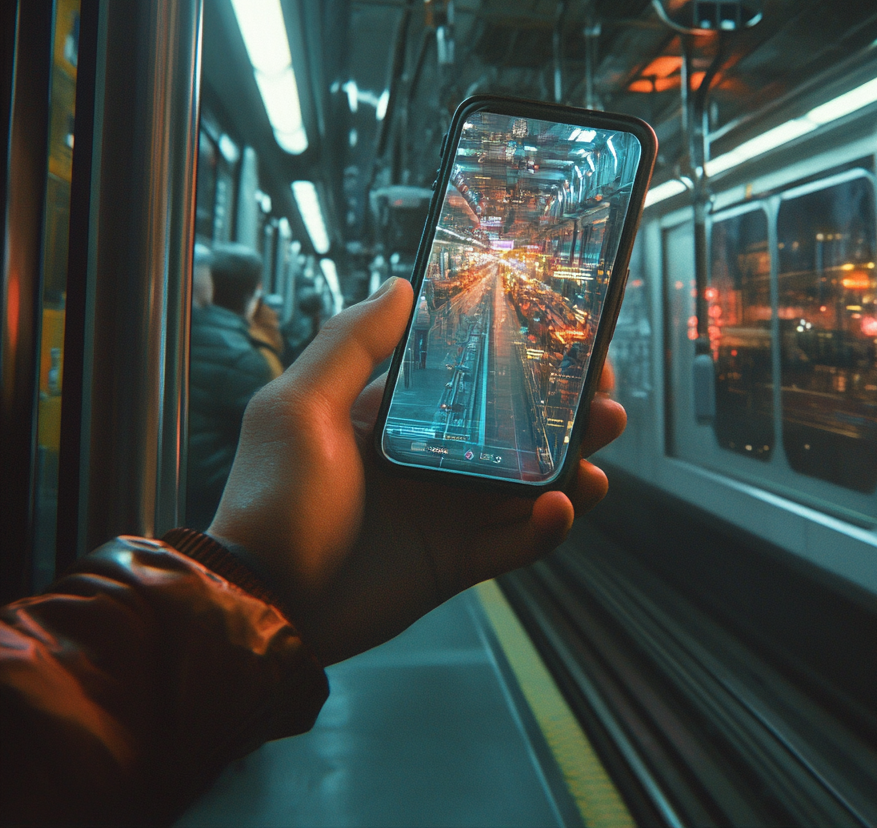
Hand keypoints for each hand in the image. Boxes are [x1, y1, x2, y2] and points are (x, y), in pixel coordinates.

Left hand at [209, 277, 625, 664]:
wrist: (261, 603)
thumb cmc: (270, 499)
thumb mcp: (300, 406)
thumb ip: (350, 344)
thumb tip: (399, 286)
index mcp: (399, 416)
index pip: (475, 377)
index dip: (523, 358)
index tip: (565, 340)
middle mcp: (432, 458)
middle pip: (517, 429)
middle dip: (566, 412)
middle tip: (603, 398)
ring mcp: (447, 511)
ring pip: (530, 483)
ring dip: (574, 465)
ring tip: (598, 452)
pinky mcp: (457, 562)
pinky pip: (517, 544)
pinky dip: (548, 528)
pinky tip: (561, 506)